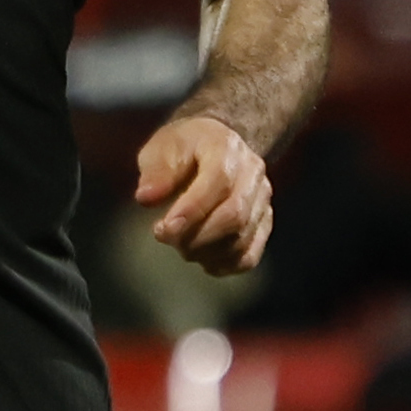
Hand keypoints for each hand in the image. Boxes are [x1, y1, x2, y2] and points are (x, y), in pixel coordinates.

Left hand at [134, 113, 272, 274]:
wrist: (215, 145)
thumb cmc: (184, 148)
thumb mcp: (162, 147)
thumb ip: (155, 171)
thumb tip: (146, 198)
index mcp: (226, 147)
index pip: (218, 181)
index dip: (192, 210)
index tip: (163, 229)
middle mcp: (252, 172)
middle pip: (235, 215)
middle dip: (197, 237)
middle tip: (167, 239)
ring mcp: (262, 198)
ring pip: (242, 238)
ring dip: (207, 252)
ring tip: (182, 247)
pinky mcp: (263, 221)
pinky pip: (250, 254)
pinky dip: (225, 265)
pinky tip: (203, 260)